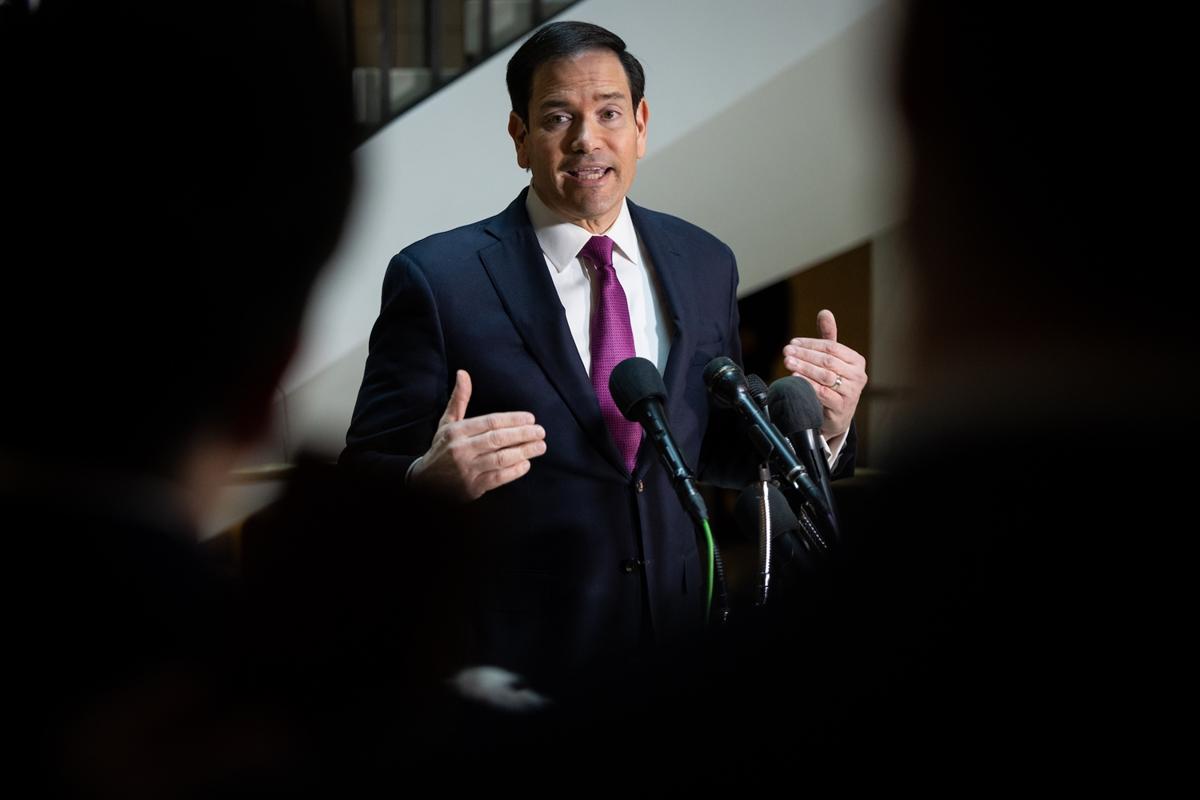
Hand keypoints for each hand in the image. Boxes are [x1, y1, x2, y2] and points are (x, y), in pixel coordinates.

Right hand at [409, 370, 546, 500]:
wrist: (426, 483)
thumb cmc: (442, 448)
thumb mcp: (447, 423)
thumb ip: (459, 399)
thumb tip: (463, 373)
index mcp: (456, 432)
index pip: (490, 422)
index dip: (513, 420)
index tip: (530, 418)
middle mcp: (461, 450)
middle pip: (498, 439)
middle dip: (523, 435)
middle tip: (541, 432)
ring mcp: (467, 470)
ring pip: (501, 459)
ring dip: (524, 452)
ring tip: (540, 446)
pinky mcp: (473, 487)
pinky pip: (499, 478)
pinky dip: (515, 471)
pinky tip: (526, 464)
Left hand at [782, 309, 867, 442]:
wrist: (836, 416)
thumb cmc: (833, 384)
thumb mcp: (831, 360)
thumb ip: (828, 337)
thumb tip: (824, 312)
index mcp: (856, 361)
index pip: (831, 347)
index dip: (810, 343)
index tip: (793, 342)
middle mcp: (858, 376)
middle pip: (828, 361)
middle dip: (804, 354)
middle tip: (786, 351)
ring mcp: (852, 392)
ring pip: (825, 376)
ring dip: (804, 368)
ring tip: (788, 363)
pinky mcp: (842, 407)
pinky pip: (824, 394)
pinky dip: (808, 385)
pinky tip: (795, 379)